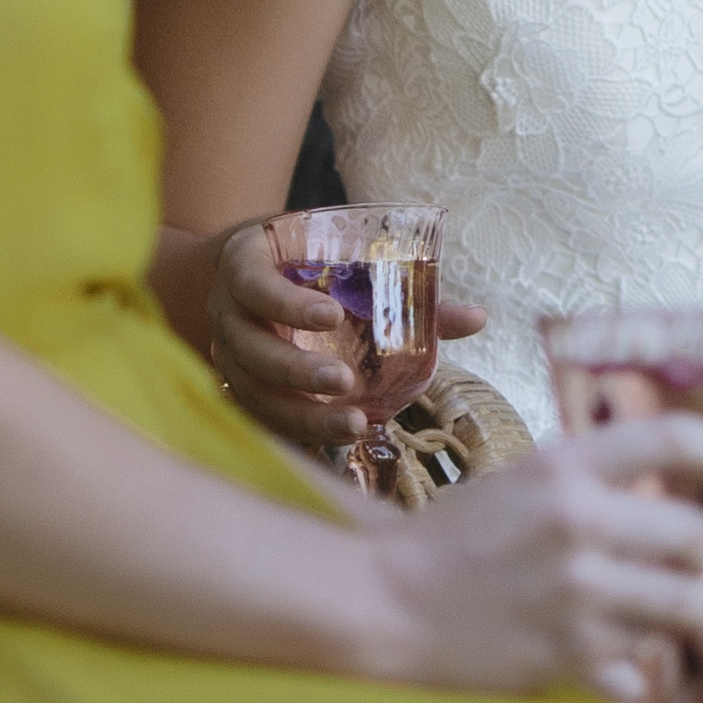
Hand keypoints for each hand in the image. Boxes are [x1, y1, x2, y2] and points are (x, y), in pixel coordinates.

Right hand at [200, 226, 487, 467]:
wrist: (248, 276)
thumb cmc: (307, 262)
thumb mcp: (342, 258)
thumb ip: (406, 290)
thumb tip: (477, 319)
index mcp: (244, 267)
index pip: (255, 285)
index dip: (288, 303)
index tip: (332, 316)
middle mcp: (226, 314)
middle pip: (250, 350)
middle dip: (297, 369)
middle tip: (344, 382)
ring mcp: (225, 357)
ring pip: (253, 393)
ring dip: (300, 414)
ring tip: (352, 426)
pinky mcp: (238, 390)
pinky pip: (260, 418)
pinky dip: (296, 433)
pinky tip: (336, 444)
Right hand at [373, 423, 702, 702]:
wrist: (385, 603)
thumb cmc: (448, 542)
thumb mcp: (517, 482)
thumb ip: (585, 479)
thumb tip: (661, 482)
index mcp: (563, 468)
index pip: (670, 438)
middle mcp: (577, 524)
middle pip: (695, 536)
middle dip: (694, 554)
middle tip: (675, 563)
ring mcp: (578, 593)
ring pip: (683, 604)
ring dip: (676, 611)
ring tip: (648, 613)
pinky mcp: (570, 655)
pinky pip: (642, 665)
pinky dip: (634, 668)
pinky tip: (605, 659)